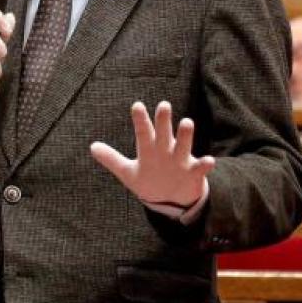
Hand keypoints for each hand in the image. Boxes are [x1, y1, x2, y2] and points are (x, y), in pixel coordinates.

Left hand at [90, 101, 214, 208]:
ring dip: (185, 135)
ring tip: (187, 122)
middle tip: (163, 105)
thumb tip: (92, 147)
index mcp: (150, 149)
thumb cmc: (150, 180)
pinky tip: (209, 161)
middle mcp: (166, 151)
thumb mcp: (128, 172)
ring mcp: (181, 161)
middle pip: (164, 133)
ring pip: (183, 145)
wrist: (172, 198)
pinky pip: (200, 168)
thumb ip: (112, 159)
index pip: (143, 133)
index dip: (140, 120)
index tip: (136, 106)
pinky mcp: (193, 173)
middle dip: (163, 121)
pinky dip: (205, 164)